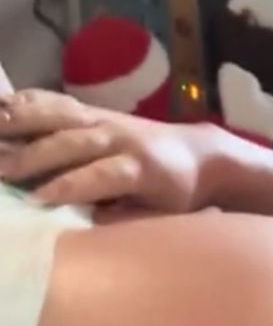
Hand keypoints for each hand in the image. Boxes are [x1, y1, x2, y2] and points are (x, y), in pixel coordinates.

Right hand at [0, 89, 229, 211]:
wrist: (198, 154)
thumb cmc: (179, 195)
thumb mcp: (163, 215)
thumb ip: (130, 218)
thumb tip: (92, 223)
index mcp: (139, 168)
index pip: (99, 175)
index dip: (68, 186)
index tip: (37, 200)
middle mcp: (119, 137)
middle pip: (71, 143)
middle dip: (34, 156)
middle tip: (0, 171)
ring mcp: (104, 119)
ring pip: (59, 115)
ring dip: (22, 121)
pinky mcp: (94, 111)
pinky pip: (57, 102)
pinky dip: (28, 102)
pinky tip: (1, 107)